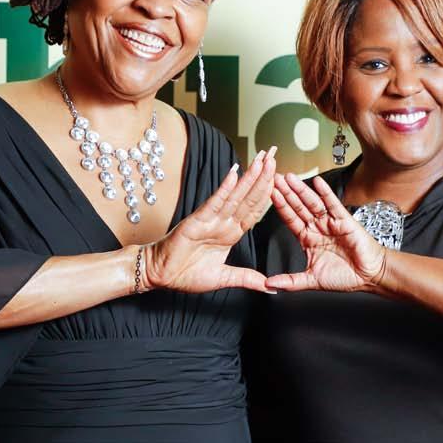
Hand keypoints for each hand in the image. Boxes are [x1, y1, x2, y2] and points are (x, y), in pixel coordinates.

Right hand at [143, 146, 276, 292]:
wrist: (161, 276)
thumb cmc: (186, 274)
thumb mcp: (224, 278)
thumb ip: (247, 278)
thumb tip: (270, 287)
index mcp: (231, 233)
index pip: (255, 210)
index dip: (269, 194)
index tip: (281, 178)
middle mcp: (223, 222)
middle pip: (249, 197)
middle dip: (263, 176)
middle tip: (275, 155)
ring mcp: (211, 219)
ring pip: (235, 195)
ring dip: (249, 177)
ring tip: (263, 159)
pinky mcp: (197, 221)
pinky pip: (214, 203)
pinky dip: (224, 188)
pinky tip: (234, 174)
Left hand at [265, 173, 387, 292]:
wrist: (369, 276)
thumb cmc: (345, 276)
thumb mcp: (312, 280)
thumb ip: (290, 282)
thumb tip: (268, 284)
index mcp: (308, 239)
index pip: (290, 219)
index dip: (280, 207)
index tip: (269, 195)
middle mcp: (317, 228)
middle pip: (298, 207)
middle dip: (286, 193)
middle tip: (274, 179)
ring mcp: (330, 222)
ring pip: (312, 203)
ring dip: (301, 190)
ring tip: (290, 178)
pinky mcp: (344, 220)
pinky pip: (333, 204)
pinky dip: (325, 193)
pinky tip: (317, 182)